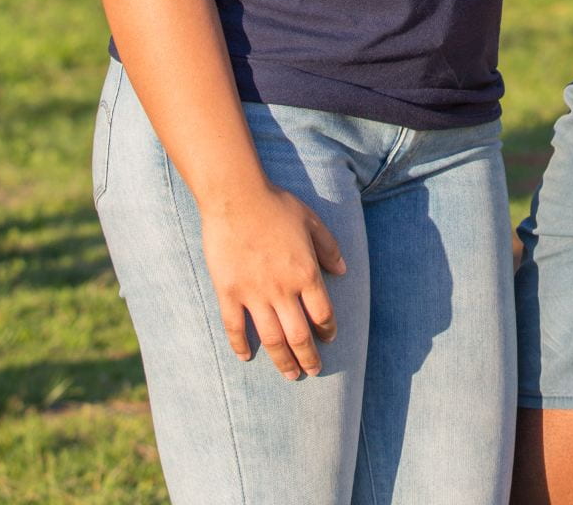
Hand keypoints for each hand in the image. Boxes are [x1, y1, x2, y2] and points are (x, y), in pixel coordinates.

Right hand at [201, 185, 346, 379]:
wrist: (236, 197)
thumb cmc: (276, 205)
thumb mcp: (312, 220)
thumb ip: (329, 248)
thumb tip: (344, 271)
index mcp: (306, 272)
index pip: (322, 313)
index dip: (327, 330)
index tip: (328, 338)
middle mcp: (282, 289)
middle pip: (299, 335)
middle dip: (308, 358)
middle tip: (312, 371)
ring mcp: (254, 294)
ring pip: (272, 339)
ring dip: (283, 361)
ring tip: (290, 375)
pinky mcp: (228, 293)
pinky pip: (235, 328)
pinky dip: (241, 345)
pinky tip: (246, 358)